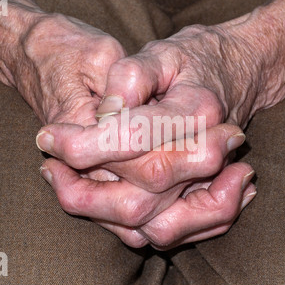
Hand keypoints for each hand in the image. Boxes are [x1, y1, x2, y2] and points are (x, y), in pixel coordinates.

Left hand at [35, 17, 268, 248]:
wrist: (237, 75)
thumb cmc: (194, 60)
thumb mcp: (163, 52)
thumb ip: (132, 77)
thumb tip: (104, 115)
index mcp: (198, 110)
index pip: (136, 139)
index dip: (86, 144)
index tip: (47, 136)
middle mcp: (209, 156)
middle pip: (143, 196)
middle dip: (84, 189)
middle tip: (49, 161)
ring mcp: (209, 183)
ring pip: (155, 226)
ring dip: (100, 213)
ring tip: (63, 181)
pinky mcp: (202, 199)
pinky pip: (166, 233)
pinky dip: (125, 226)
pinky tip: (95, 201)